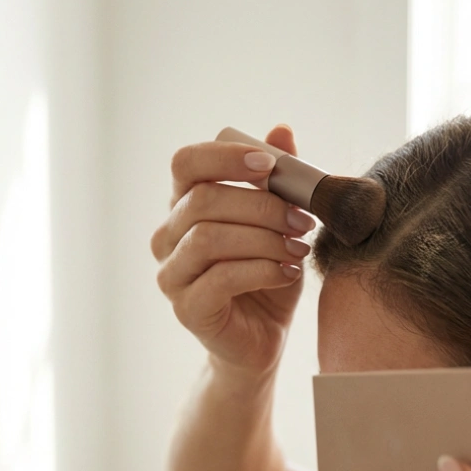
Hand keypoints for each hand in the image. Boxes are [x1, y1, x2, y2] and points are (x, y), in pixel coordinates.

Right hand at [151, 125, 313, 375]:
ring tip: (299, 248)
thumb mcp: (280, 222)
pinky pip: (221, 278)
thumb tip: (282, 130)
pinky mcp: (187, 308)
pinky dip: (262, 270)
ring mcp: (171, 274)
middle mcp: (168, 236)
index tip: (270, 165)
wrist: (263, 339)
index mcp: (184, 205)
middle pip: (203, 200)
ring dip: (263, 238)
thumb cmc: (268, 274)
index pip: (186, 163)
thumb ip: (278, 180)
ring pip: (209, 238)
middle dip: (260, 205)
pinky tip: (288, 273)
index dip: (225, 157)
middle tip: (302, 220)